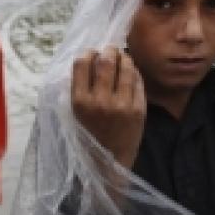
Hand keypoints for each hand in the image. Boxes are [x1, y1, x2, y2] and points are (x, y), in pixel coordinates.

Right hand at [71, 46, 145, 168]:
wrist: (109, 164)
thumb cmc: (89, 136)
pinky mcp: (139, 110)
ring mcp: (122, 105)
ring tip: (122, 59)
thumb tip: (91, 58)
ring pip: (126, 67)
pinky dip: (134, 73)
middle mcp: (100, 101)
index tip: (92, 54)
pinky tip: (131, 74)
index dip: (88, 53)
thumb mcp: (76, 113)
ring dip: (124, 58)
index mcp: (79, 102)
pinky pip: (137, 81)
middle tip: (110, 50)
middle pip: (106, 60)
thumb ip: (81, 88)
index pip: (82, 63)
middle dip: (109, 50)